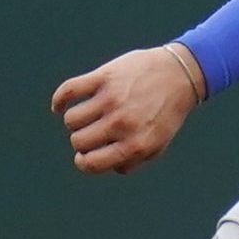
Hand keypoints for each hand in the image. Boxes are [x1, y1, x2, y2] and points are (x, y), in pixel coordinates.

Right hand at [50, 44, 203, 174]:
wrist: (179, 74)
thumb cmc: (166, 112)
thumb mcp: (157, 144)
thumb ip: (132, 160)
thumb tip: (102, 165)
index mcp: (136, 144)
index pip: (92, 164)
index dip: (83, 163)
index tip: (83, 157)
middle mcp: (122, 124)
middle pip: (79, 141)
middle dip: (81, 141)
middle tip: (91, 133)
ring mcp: (112, 99)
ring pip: (72, 119)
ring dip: (74, 121)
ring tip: (86, 116)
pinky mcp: (104, 77)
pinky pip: (69, 90)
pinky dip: (59, 100)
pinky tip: (59, 106)